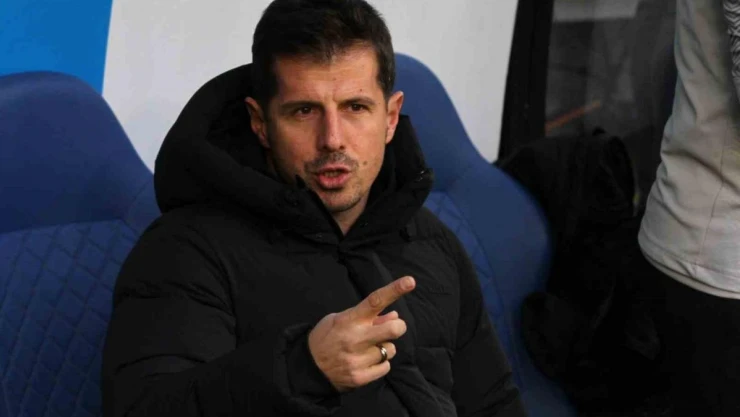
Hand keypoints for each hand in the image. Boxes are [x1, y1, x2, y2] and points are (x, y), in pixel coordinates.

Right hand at [307, 276, 415, 391]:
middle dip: (398, 327)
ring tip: (367, 348)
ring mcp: (358, 360)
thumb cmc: (326, 337)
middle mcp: (355, 339)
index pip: (375, 301)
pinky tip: (366, 361)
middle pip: (394, 330)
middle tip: (392, 328)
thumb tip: (394, 316)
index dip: (394, 290)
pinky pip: (385, 367)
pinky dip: (380, 363)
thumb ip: (367, 317)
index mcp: (350, 320)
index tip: (410, 281)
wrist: (308, 368)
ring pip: (390, 349)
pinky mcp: (360, 377)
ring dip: (384, 347)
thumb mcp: (340, 319)